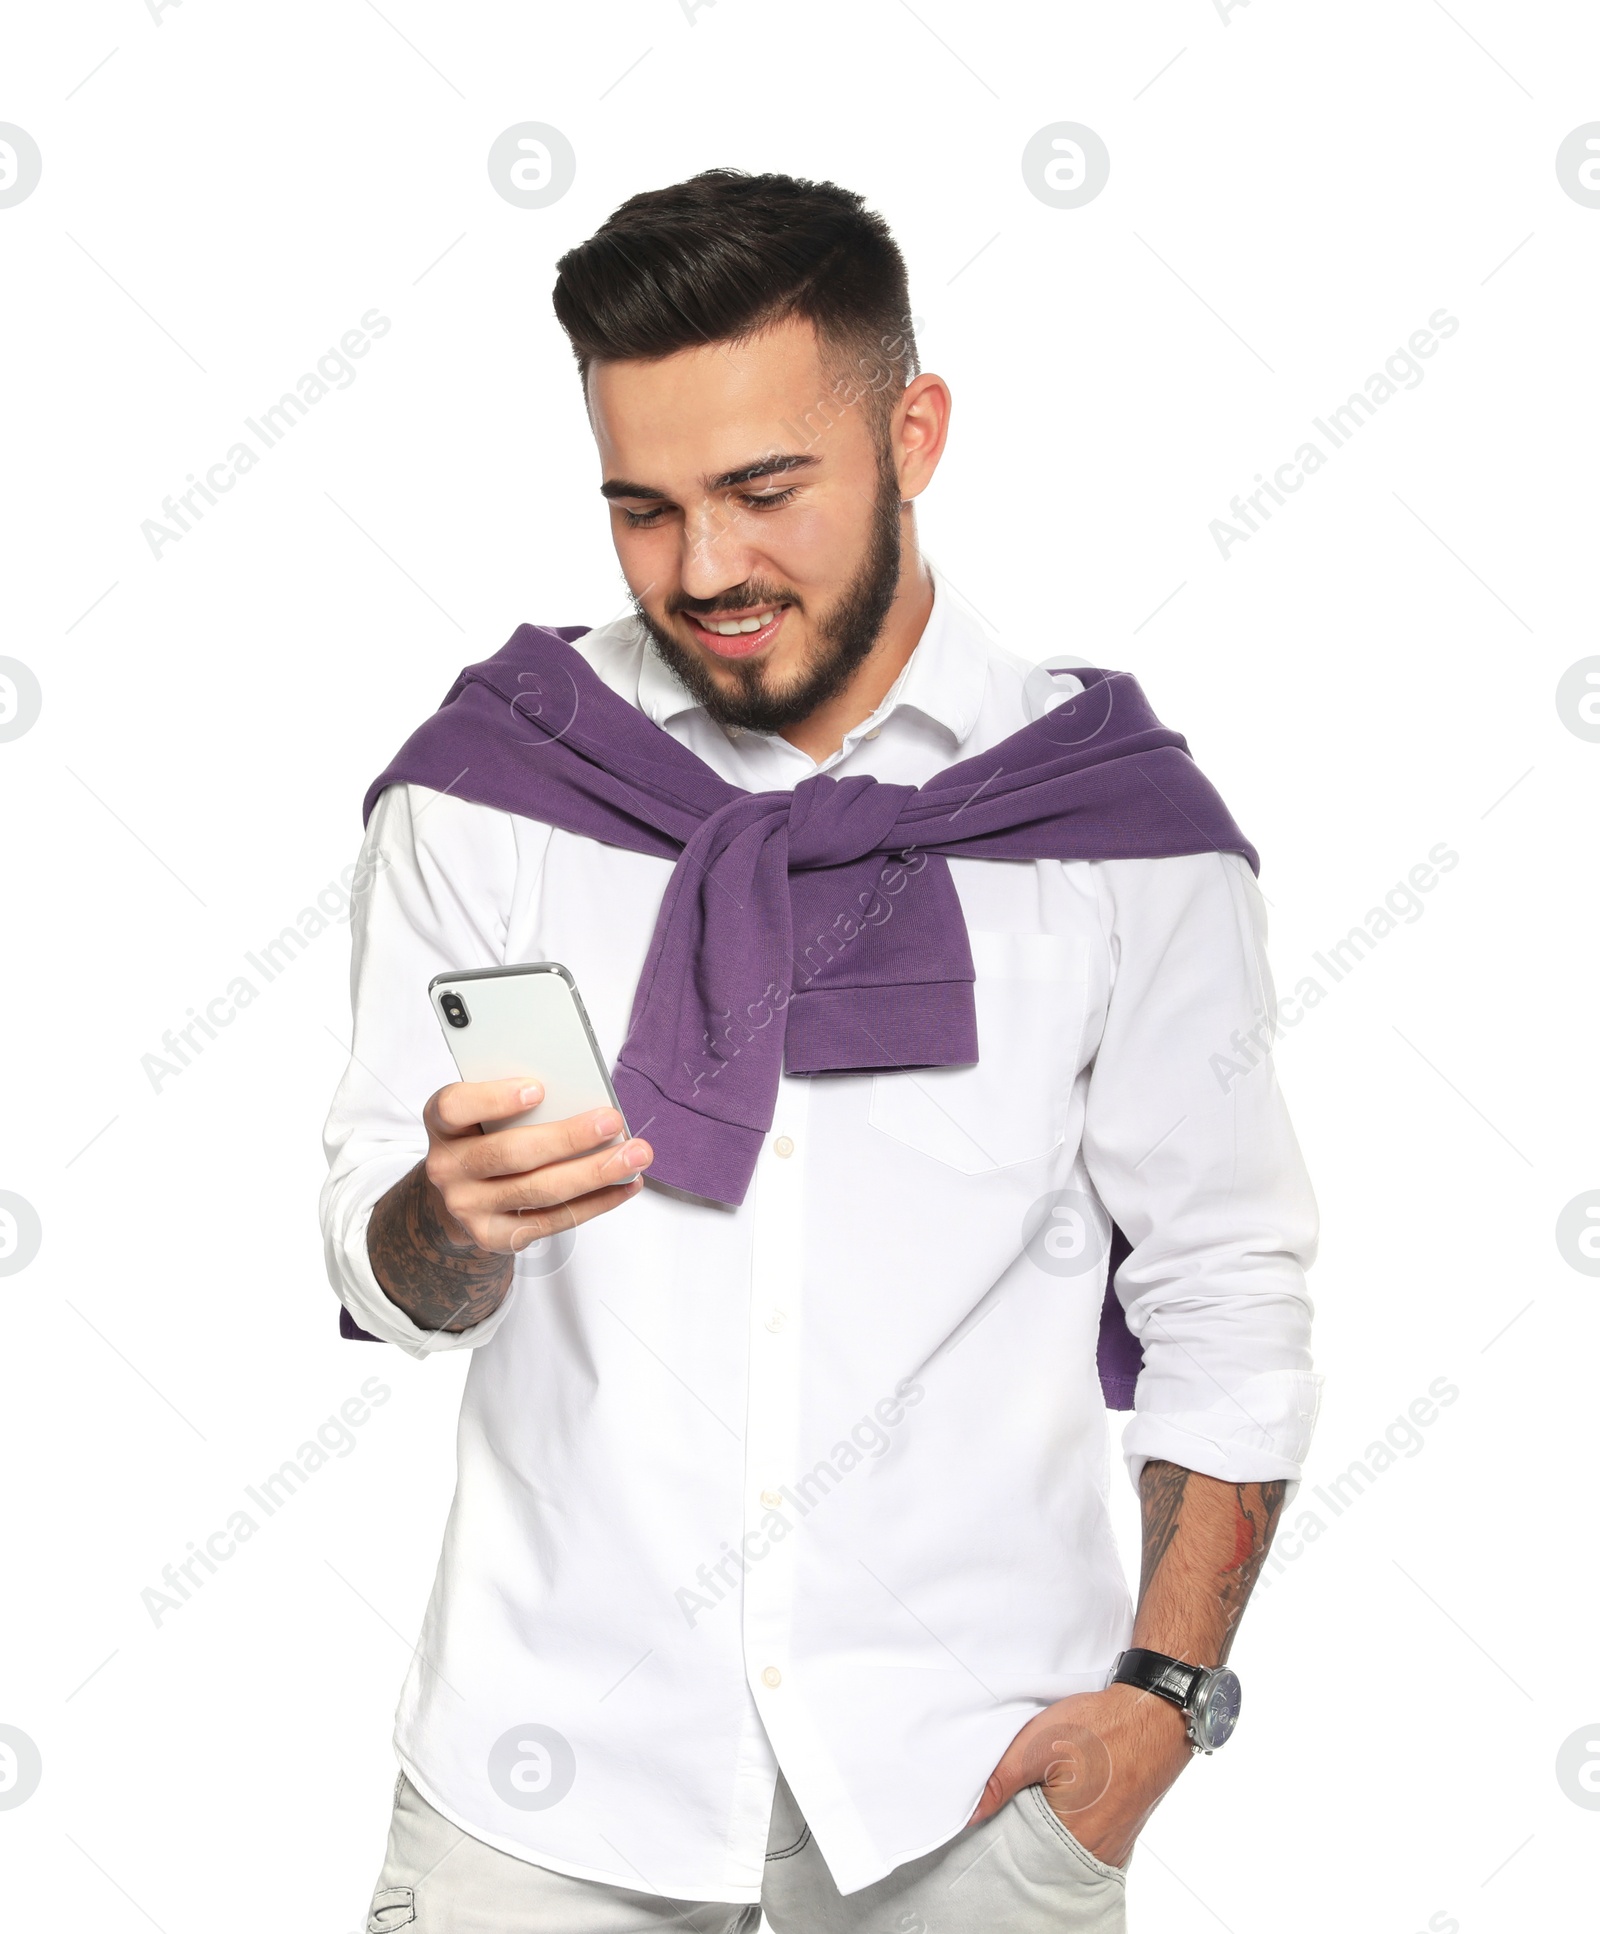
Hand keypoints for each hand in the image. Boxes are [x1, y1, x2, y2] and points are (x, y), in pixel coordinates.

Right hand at [368, 1079, 652, 1332]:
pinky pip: (553, 1220)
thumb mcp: (485, 1113)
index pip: (455, 1107)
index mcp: (443, 1124)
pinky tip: (624, 1185)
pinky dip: (596, 1202)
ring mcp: (468, 1207)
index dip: (494, 1099)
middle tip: (613, 1122)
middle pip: (511, 1153)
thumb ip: (519, 1103)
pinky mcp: (494, 1236)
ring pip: (539, 1191)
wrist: (458, 1196)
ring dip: (594, 1172)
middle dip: (569, 1138)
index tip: (538, 1089)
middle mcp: (447, 1167)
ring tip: (634, 1155)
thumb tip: (585, 1097)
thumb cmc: (485, 1138)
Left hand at [968, 1684, 1192, 1867]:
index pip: (1023, 1854)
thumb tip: (972, 1813)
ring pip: (1068, 1847)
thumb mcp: (1038, 1745)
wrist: (1155, 1714)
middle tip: (1022, 1798)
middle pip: (1047, 1854)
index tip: (996, 1814)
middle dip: (1029, 1831)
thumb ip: (1001, 1781)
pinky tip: (1071, 1798)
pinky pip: (1090, 1840)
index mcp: (1072, 1839)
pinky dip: (1075, 1825)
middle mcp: (1098, 1852)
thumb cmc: (1101, 1727)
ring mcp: (1115, 1846)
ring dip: (1054, 1828)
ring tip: (1049, 1794)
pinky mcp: (1125, 1833)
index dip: (1005, 1833)